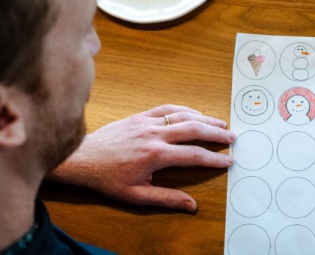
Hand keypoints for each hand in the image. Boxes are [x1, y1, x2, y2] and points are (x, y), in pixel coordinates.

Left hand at [47, 104, 234, 211]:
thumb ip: (166, 198)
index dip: (213, 159)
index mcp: (155, 155)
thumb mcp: (136, 195)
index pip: (193, 155)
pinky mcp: (140, 115)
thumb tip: (191, 206)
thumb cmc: (107, 178)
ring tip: (221, 124)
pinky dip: (185, 110)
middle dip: (216, 134)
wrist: (82, 158)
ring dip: (205, 119)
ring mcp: (147, 122)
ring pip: (183, 116)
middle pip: (194, 130)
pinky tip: (195, 113)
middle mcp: (154, 135)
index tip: (228, 161)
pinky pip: (167, 108)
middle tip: (232, 138)